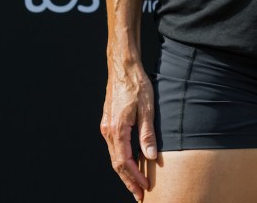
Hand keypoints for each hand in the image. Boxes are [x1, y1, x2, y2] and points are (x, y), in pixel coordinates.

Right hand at [100, 60, 157, 199]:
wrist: (122, 67)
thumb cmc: (136, 85)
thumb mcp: (147, 109)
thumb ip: (148, 134)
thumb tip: (150, 157)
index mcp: (117, 129)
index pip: (124, 162)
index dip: (135, 177)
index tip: (145, 188)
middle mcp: (108, 131)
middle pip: (116, 164)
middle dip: (128, 181)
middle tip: (140, 195)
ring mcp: (106, 127)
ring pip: (114, 156)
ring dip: (125, 172)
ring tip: (136, 184)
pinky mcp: (108, 122)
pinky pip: (114, 147)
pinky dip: (122, 159)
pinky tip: (131, 163)